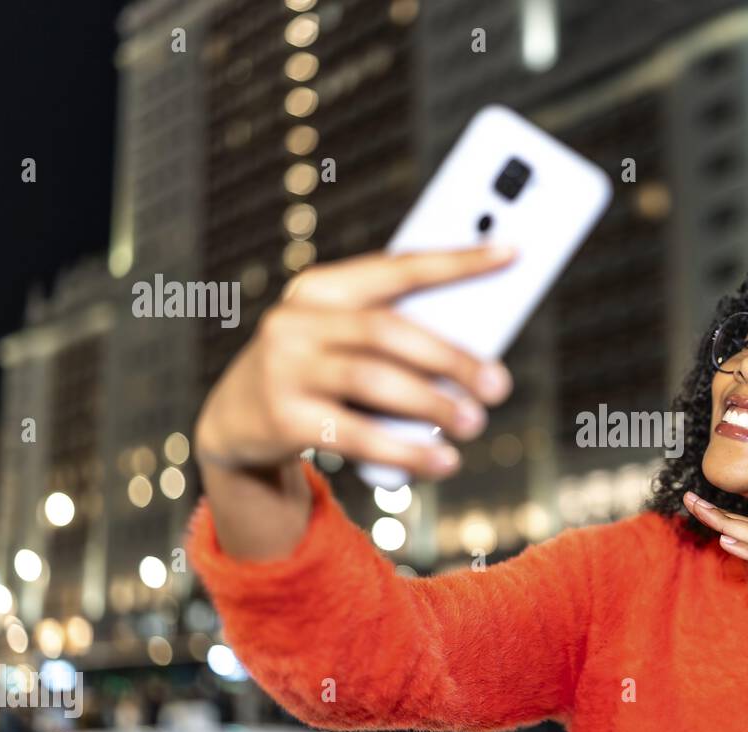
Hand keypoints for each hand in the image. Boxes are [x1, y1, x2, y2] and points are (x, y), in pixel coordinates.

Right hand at [194, 245, 516, 480]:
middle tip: (498, 385)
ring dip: (431, 404)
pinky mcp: (282, 418)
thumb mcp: (347, 342)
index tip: (510, 253)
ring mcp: (284, 368)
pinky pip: (355, 434)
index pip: (398, 266)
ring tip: (474, 423)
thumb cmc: (320, 373)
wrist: (236, 420)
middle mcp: (297, 320)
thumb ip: (398, 335)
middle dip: (451, 358)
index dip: (456, 260)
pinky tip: (441, 461)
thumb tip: (480, 353)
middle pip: (388, 330)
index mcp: (322, 286)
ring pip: (372, 380)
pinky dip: (405, 450)